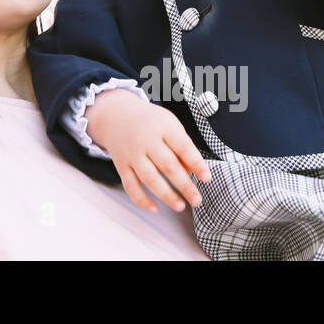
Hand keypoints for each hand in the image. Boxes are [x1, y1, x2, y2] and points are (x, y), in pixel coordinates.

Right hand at [87, 88, 211, 212]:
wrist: (116, 115)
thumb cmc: (149, 122)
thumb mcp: (169, 125)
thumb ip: (182, 147)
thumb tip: (193, 172)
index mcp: (163, 127)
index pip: (183, 146)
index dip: (196, 163)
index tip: (207, 178)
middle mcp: (146, 140)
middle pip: (167, 165)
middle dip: (184, 185)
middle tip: (197, 199)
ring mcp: (132, 153)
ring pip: (149, 178)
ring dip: (166, 195)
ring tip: (180, 206)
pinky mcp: (121, 165)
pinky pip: (130, 186)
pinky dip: (142, 200)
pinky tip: (154, 208)